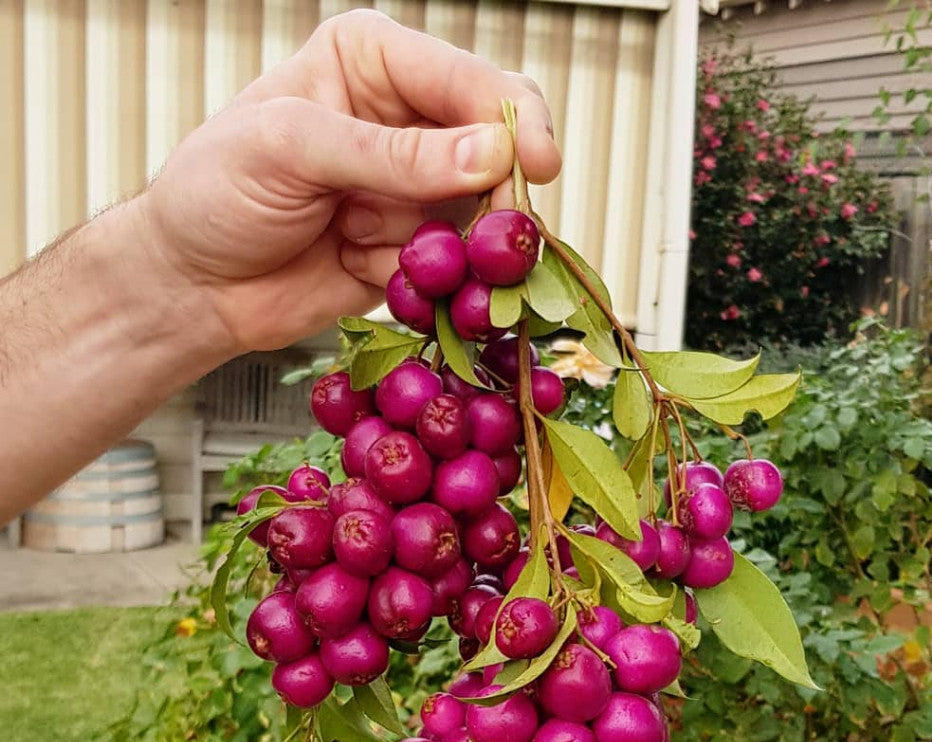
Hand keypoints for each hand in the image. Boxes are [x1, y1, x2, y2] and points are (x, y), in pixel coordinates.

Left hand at [136, 11, 560, 353]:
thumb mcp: (290, 149)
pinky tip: (359, 267)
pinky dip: (424, 280)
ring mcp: (414, 191)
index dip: (511, 120)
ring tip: (369, 242)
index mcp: (373, 63)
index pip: (468, 80)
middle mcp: (405, 122)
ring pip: (481, 217)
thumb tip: (491, 155)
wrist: (194, 285)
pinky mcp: (416, 251)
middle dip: (493, 194)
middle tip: (494, 233)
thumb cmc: (217, 192)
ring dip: (447, 244)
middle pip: (496, 148)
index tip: (535, 167)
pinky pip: (454, 269)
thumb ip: (391, 153)